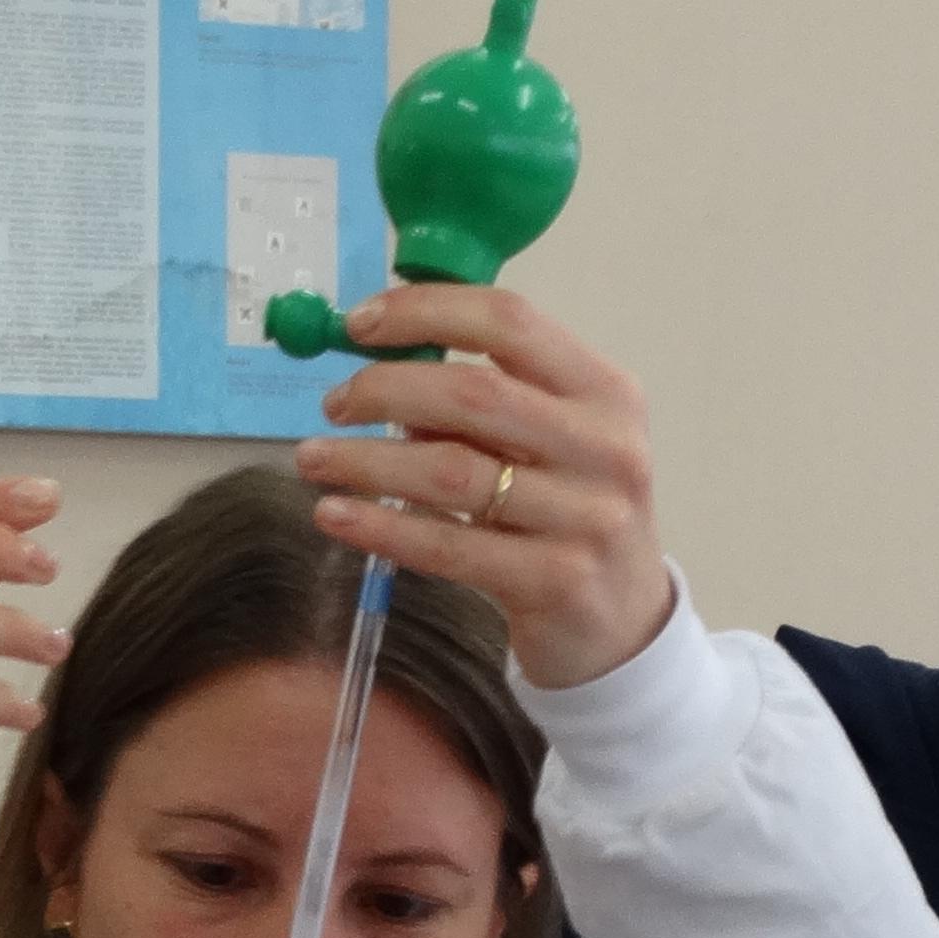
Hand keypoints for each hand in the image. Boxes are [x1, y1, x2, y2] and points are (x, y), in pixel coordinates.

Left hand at [286, 283, 674, 690]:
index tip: (360, 324)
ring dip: (366, 461)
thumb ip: (488, 404)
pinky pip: (447, 545)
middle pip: (473, 394)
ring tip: (314, 459)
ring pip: (450, 472)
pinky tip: (336, 514)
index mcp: (606, 392)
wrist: (624, 624)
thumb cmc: (573, 515)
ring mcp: (585, 518)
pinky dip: (381, 526)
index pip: (508, 323)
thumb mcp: (556, 442)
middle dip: (384, 389)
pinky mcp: (554, 581)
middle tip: (334, 403)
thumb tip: (383, 370)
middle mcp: (605, 448)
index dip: (425, 312)